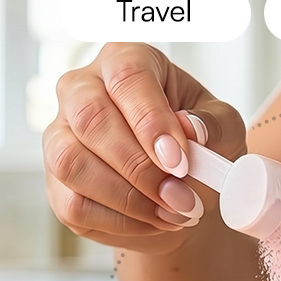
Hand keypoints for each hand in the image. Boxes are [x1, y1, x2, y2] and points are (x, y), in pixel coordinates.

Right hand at [45, 42, 247, 252]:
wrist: (185, 190)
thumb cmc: (202, 146)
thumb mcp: (224, 128)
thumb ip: (214, 124)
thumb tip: (190, 128)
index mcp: (126, 60)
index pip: (127, 77)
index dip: (151, 120)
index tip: (179, 160)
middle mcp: (83, 89)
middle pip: (90, 118)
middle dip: (139, 166)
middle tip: (181, 197)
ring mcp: (60, 134)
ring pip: (71, 162)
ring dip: (129, 198)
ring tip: (173, 212)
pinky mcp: (56, 182)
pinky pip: (74, 203)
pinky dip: (121, 221)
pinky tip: (154, 220)